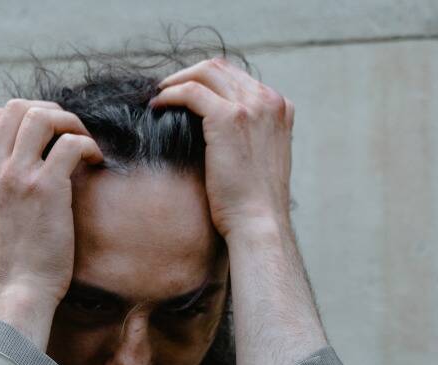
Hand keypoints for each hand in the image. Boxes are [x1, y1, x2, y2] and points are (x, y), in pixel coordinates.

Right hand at [0, 99, 103, 346]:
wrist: (17, 290)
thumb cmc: (7, 261)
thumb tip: (1, 162)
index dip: (25, 116)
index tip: (47, 134)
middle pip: (18, 107)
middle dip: (50, 112)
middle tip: (70, 132)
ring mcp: (15, 175)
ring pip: (43, 117)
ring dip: (70, 122)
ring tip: (84, 143)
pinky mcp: (45, 187)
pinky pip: (70, 143)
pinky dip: (88, 145)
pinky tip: (95, 161)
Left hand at [149, 58, 294, 240]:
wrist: (259, 222)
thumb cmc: (254, 202)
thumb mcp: (260, 159)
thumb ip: (249, 135)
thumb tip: (216, 129)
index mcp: (281, 108)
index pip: (237, 77)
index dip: (206, 81)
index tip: (185, 94)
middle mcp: (269, 100)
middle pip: (220, 68)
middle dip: (188, 75)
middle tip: (165, 91)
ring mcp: (251, 106)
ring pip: (205, 72)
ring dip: (177, 81)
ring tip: (159, 96)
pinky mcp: (229, 117)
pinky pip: (191, 91)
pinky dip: (171, 94)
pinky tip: (157, 106)